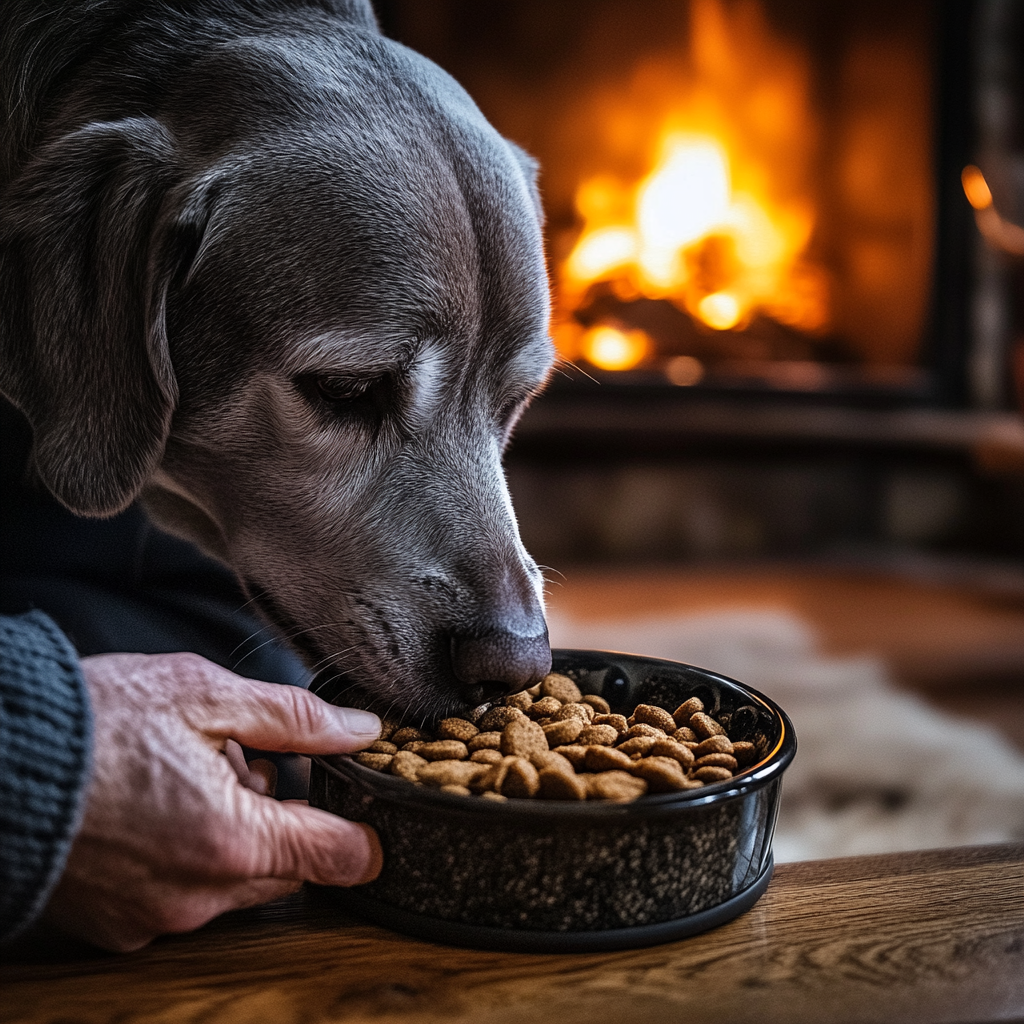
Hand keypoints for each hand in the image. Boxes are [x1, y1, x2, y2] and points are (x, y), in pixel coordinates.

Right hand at [44, 652, 382, 951]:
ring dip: (234, 834)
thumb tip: (359, 729)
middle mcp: (197, 896)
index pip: (338, 857)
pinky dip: (187, 858)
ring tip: (189, 775)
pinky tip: (158, 810)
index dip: (361, 831)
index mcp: (232, 839)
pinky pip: (182, 897)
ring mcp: (153, 918)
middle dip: (281, 816)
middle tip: (243, 762)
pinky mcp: (116, 926)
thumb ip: (293, 719)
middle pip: (285, 866)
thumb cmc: (93, 723)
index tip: (361, 809)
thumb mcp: (204, 695)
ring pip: (234, 880)